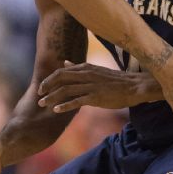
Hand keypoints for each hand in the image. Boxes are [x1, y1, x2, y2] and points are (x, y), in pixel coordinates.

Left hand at [37, 60, 158, 112]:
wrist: (134, 87)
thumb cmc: (114, 80)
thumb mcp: (95, 70)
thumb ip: (78, 67)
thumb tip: (64, 63)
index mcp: (85, 68)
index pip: (61, 72)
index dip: (49, 79)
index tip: (41, 87)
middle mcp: (86, 75)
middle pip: (60, 79)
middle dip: (47, 87)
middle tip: (38, 96)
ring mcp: (90, 86)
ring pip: (65, 90)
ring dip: (52, 98)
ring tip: (43, 104)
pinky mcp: (96, 97)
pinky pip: (76, 101)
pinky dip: (64, 106)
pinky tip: (56, 110)